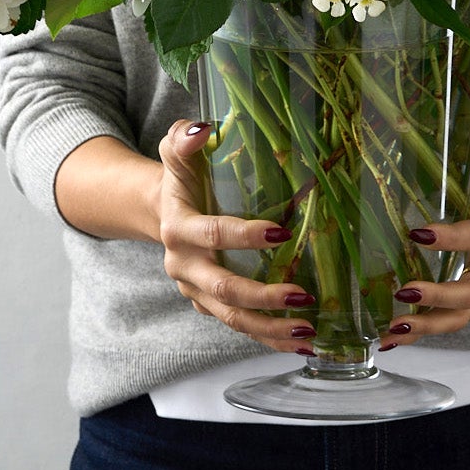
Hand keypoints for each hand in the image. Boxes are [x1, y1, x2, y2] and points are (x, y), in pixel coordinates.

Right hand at [157, 118, 317, 353]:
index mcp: (178, 228)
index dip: (244, 235)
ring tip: (308, 330)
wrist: (160, 212)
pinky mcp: (208, 306)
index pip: (212, 234)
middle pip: (224, 289)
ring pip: (232, 319)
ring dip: (270, 328)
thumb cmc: (180, 179)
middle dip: (263, 296)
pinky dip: (268, 337)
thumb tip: (203, 128)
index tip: (281, 232)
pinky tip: (300, 341)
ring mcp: (196, 292)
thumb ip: (185, 138)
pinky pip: (238, 327)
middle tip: (302, 295)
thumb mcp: (177, 153)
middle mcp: (184, 266)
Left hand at [381, 129, 469, 348]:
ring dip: (429, 324)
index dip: (454, 238)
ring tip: (395, 326)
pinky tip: (388, 338)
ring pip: (461, 315)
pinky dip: (419, 332)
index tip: (418, 232)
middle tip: (406, 291)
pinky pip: (444, 320)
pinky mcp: (461, 295)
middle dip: (441, 295)